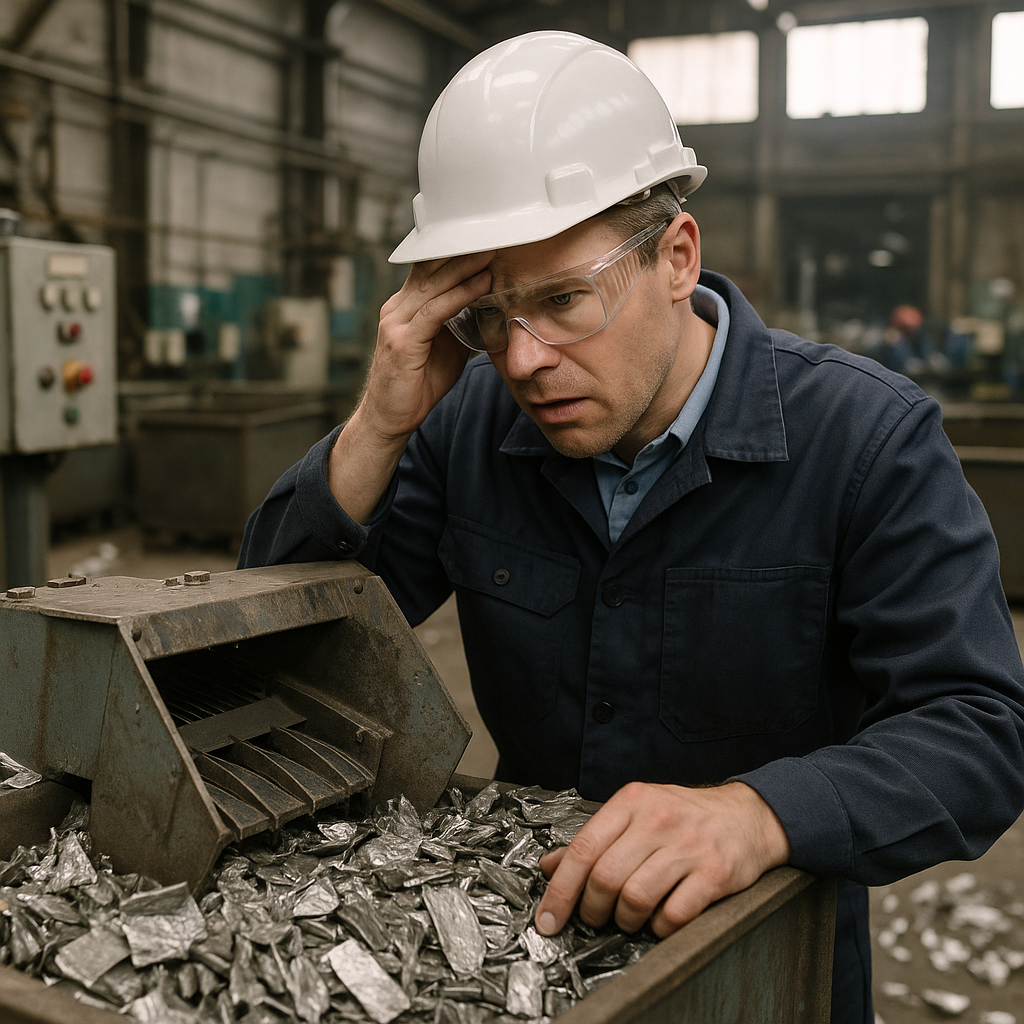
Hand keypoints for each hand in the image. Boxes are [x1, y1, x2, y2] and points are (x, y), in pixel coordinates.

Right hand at [359, 251, 494, 440]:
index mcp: (404, 307)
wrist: (390, 419)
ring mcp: (396, 323)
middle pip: (430, 268)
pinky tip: (480, 285)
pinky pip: (434, 311)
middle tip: (492, 234)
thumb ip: (459, 324)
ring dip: (465, 266)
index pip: (430, 268)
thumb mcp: (444, 348)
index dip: (456, 252)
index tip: (485, 238)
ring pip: (433, 284)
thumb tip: (489, 307)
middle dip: (462, 250)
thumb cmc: (417, 385)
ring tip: (491, 252)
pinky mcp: (402, 341)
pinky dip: (459, 295)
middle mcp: (396, 309)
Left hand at [534, 781, 789, 938]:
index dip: (560, 890)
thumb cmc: (684, 816)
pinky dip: (659, 927)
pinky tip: (660, 919)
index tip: (547, 919)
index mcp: (632, 801)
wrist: (747, 815)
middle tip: (597, 917)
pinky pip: (673, 915)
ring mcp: (688, 846)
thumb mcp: (636, 813)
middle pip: (606, 877)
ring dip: (625, 920)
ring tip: (629, 917)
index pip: (584, 849)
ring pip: (635, 898)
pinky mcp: (714, 873)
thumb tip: (549, 866)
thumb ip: (594, 838)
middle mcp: (657, 820)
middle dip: (593, 909)